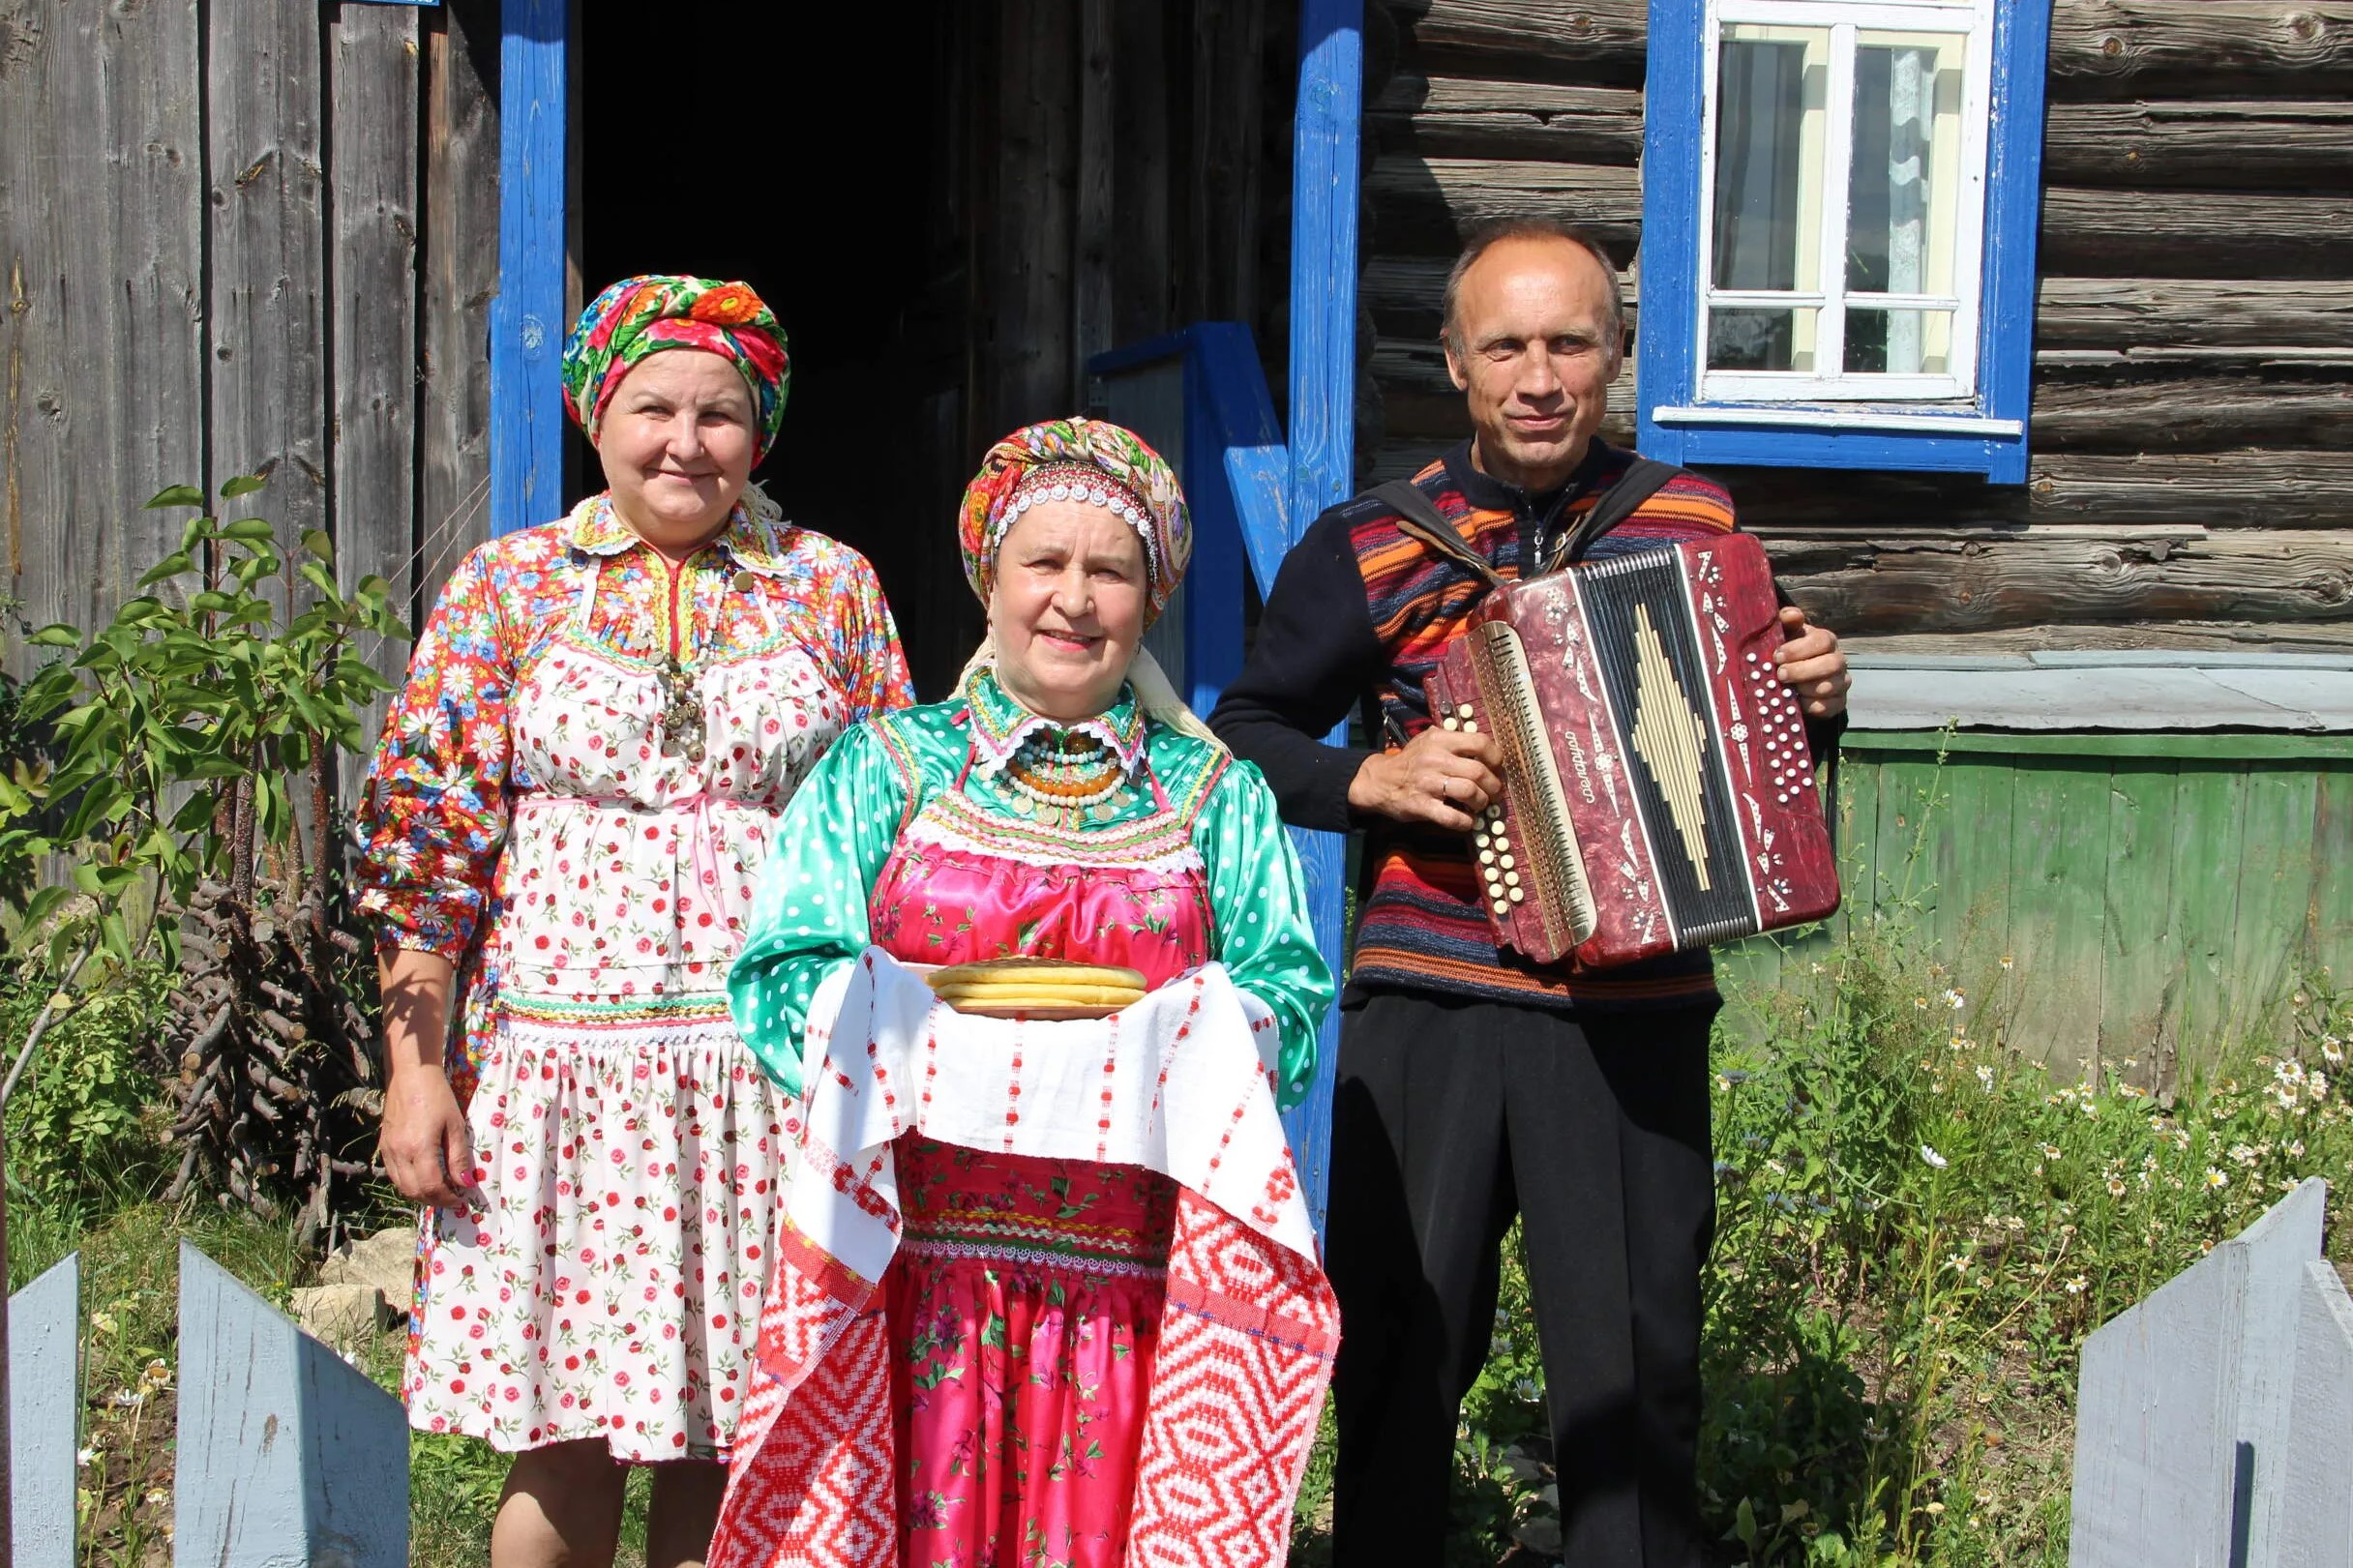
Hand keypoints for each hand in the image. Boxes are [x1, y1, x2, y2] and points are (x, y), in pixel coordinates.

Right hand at [379, 1065, 477, 1207]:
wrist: (411, 1075)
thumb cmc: (438, 1096)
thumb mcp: (455, 1125)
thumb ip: (459, 1157)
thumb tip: (465, 1183)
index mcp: (419, 1148)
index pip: (431, 1186)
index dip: (447, 1198)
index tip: (461, 1199)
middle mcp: (399, 1153)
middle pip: (414, 1191)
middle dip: (435, 1200)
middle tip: (452, 1198)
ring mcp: (387, 1150)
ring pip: (401, 1186)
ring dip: (420, 1195)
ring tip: (440, 1190)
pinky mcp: (383, 1146)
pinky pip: (394, 1174)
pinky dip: (408, 1183)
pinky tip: (423, 1177)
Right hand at [1348, 724, 1505, 830]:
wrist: (1378, 781)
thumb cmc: (1410, 760)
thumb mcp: (1428, 740)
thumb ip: (1454, 740)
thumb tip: (1486, 748)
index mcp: (1440, 740)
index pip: (1480, 743)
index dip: (1496, 758)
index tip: (1497, 769)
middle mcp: (1435, 759)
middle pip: (1479, 772)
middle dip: (1493, 786)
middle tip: (1494, 793)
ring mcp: (1428, 783)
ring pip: (1469, 792)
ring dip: (1481, 802)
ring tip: (1480, 805)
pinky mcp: (1421, 805)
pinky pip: (1452, 817)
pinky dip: (1466, 822)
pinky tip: (1467, 821)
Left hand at [1775, 605, 1849, 719]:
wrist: (1798, 679)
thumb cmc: (1790, 652)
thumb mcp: (1786, 634)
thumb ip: (1787, 622)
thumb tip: (1791, 614)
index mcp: (1826, 640)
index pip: (1822, 641)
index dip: (1800, 649)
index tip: (1778, 655)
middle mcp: (1838, 660)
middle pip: (1831, 664)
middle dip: (1802, 671)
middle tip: (1781, 674)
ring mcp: (1840, 682)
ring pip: (1830, 687)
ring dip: (1805, 689)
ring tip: (1787, 689)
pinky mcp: (1838, 702)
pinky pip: (1829, 707)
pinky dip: (1811, 706)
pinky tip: (1797, 703)